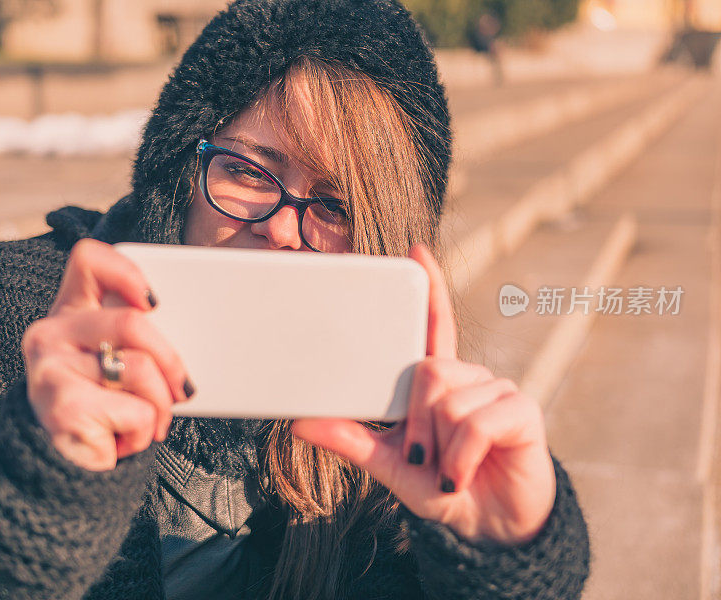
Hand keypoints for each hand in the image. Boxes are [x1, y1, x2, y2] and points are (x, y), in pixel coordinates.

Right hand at [22, 239, 194, 470]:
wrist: (69, 467)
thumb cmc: (107, 407)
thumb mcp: (121, 362)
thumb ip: (141, 337)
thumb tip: (209, 330)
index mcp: (70, 311)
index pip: (89, 261)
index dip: (126, 272)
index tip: (156, 301)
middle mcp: (50, 333)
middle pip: (131, 321)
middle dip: (171, 359)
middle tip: (184, 389)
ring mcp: (49, 369)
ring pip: (138, 368)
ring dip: (161, 403)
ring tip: (153, 422)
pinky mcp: (61, 407)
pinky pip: (134, 409)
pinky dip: (144, 430)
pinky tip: (125, 440)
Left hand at [291, 243, 555, 544]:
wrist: (488, 527)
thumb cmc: (443, 488)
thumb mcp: (392, 465)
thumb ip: (351, 441)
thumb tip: (299, 423)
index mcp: (439, 382)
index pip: (433, 326)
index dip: (429, 288)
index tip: (415, 251)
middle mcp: (469, 377)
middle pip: (428, 370)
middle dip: (418, 424)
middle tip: (422, 458)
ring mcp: (497, 390)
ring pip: (449, 398)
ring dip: (440, 448)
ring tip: (450, 471)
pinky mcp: (521, 410)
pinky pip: (476, 423)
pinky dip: (462, 457)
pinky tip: (467, 473)